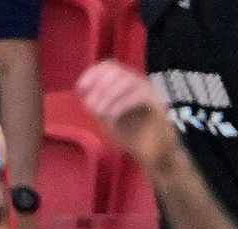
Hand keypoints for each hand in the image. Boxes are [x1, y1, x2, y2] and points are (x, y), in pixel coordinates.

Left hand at [76, 61, 178, 176]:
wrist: (153, 153)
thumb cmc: (131, 136)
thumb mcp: (108, 119)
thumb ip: (98, 106)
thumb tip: (86, 97)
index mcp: (125, 83)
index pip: (109, 66)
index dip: (92, 73)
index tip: (80, 88)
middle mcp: (137, 82)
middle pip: (116, 70)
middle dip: (99, 86)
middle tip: (90, 106)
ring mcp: (148, 91)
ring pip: (126, 80)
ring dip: (108, 95)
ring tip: (99, 112)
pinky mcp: (157, 103)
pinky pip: (138, 95)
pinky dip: (122, 104)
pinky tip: (112, 116)